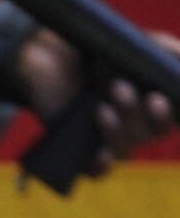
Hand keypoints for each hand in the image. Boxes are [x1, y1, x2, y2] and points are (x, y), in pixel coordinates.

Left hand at [14, 27, 178, 176]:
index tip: (155, 98)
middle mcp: (133, 126)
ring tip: (102, 105)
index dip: (166, 116)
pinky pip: (97, 171)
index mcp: (151, 105)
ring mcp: (106, 140)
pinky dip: (103, 165)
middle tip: (119, 87)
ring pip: (125, 149)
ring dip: (118, 130)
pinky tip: (101, 152)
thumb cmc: (97, 54)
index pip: (168, 121)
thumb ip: (161, 48)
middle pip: (149, 134)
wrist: (50, 60)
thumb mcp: (132, 46)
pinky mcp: (79, 151)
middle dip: (136, 114)